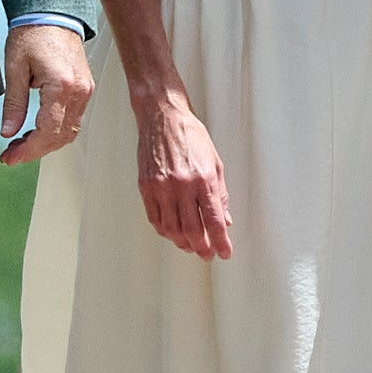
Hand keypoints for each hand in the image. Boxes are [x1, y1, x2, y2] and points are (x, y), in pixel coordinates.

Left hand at [0, 21, 94, 164]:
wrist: (53, 12)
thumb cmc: (32, 34)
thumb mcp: (14, 68)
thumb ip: (13, 103)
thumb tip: (7, 132)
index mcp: (61, 86)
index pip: (47, 132)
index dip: (27, 151)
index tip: (8, 158)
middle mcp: (79, 91)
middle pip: (60, 137)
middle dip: (34, 151)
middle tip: (10, 155)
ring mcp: (86, 90)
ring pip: (69, 132)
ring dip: (45, 143)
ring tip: (19, 144)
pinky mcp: (85, 88)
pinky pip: (73, 120)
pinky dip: (55, 131)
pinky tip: (36, 130)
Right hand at [135, 86, 232, 258]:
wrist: (162, 117)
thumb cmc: (190, 135)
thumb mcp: (215, 162)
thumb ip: (220, 193)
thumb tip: (225, 220)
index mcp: (204, 178)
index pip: (214, 220)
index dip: (220, 241)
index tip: (224, 253)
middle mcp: (182, 185)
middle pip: (193, 230)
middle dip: (203, 247)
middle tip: (208, 254)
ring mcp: (162, 187)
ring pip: (172, 228)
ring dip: (183, 243)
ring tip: (191, 246)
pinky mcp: (146, 186)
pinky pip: (155, 218)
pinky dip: (165, 231)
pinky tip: (173, 233)